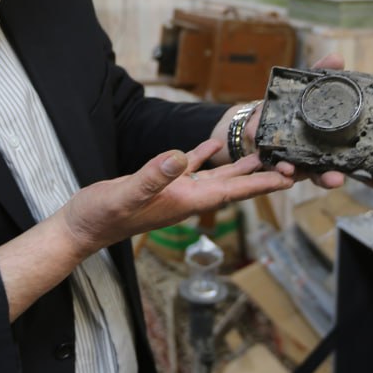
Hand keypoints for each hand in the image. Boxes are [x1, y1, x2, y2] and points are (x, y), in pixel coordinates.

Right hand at [56, 139, 294, 256]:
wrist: (81, 227)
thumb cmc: (102, 216)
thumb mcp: (127, 193)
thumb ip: (154, 175)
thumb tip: (181, 155)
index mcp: (185, 200)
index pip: (232, 191)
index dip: (261, 183)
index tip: (288, 178)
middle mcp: (186, 197)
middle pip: (233, 185)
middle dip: (262, 176)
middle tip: (291, 164)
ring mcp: (174, 191)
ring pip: (217, 176)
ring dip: (240, 166)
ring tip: (264, 153)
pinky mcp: (160, 182)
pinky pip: (190, 166)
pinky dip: (204, 154)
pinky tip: (212, 145)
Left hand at [241, 51, 372, 198]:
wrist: (257, 119)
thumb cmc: (292, 106)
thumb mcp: (309, 86)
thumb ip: (323, 74)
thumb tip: (338, 58)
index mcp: (347, 136)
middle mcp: (335, 154)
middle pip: (364, 172)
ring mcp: (313, 163)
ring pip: (328, 176)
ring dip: (331, 179)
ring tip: (334, 179)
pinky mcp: (287, 165)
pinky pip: (289, 171)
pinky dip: (288, 170)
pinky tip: (287, 170)